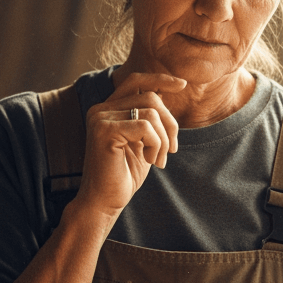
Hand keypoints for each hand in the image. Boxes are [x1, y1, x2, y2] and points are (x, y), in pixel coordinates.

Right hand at [74, 72, 185, 218]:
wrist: (104, 202)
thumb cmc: (124, 175)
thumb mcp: (143, 142)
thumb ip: (150, 118)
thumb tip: (165, 94)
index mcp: (108, 109)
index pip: (136, 81)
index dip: (160, 80)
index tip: (182, 84)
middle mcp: (100, 109)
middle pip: (151, 97)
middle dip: (170, 124)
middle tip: (172, 150)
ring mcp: (100, 119)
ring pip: (152, 113)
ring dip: (164, 140)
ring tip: (158, 160)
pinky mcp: (105, 131)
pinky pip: (146, 127)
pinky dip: (156, 144)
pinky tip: (150, 160)